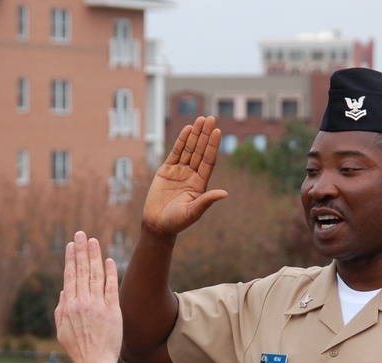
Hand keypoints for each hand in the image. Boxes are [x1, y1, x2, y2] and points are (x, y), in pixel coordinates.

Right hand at [54, 232, 121, 362]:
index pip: (70, 276)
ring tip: (93, 241)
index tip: (72, 245)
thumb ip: (61, 309)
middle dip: (81, 250)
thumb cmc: (78, 350)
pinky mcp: (113, 311)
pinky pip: (111, 288)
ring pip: (95, 275)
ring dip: (94, 256)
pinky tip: (108, 260)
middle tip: (81, 234)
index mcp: (69, 306)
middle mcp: (82, 302)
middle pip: (82, 271)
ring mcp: (98, 306)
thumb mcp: (62, 330)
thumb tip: (64, 291)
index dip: (71, 259)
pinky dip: (110, 273)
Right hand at [143, 115, 227, 236]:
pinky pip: (175, 153)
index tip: (217, 132)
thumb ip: (206, 201)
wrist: (157, 225)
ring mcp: (179, 172)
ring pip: (189, 149)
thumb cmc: (176, 222)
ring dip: (195, 135)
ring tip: (201, 119)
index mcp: (200, 184)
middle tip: (211, 118)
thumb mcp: (193, 212)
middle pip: (200, 151)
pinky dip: (181, 141)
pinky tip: (188, 129)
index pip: (208, 161)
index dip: (212, 146)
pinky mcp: (166, 171)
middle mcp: (191, 175)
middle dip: (205, 135)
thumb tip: (224, 193)